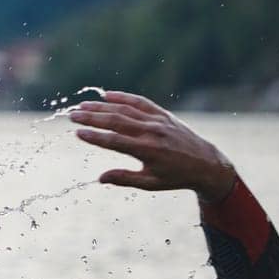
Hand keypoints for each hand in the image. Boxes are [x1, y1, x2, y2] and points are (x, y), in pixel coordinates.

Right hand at [69, 91, 236, 202]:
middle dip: (92, 117)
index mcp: (148, 152)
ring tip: (83, 106)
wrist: (206, 164)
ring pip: (126, 109)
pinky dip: (124, 97)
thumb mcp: (151, 183)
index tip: (78, 133)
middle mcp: (152, 133)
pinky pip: (141, 102)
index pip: (115, 142)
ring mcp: (158, 121)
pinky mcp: (163, 114)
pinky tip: (108, 95)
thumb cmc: (176, 177)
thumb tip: (100, 178)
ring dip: (102, 106)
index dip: (95, 137)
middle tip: (72, 115)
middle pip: (116, 121)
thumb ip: (125, 179)